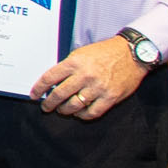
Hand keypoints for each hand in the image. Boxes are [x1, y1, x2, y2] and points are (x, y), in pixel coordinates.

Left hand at [33, 38, 149, 119]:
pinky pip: (92, 112)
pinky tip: (79, 113)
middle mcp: (85, 75)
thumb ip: (68, 67)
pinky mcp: (110, 97)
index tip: (34, 95)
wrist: (133, 53)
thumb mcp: (82, 53)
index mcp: (75, 62)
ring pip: (73, 105)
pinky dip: (82, 115)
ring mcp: (98, 87)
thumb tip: (52, 82)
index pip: (49, 78)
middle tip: (46, 107)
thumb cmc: (105, 52)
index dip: (39, 89)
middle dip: (49, 103)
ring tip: (62, 110)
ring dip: (64, 110)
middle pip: (59, 94)